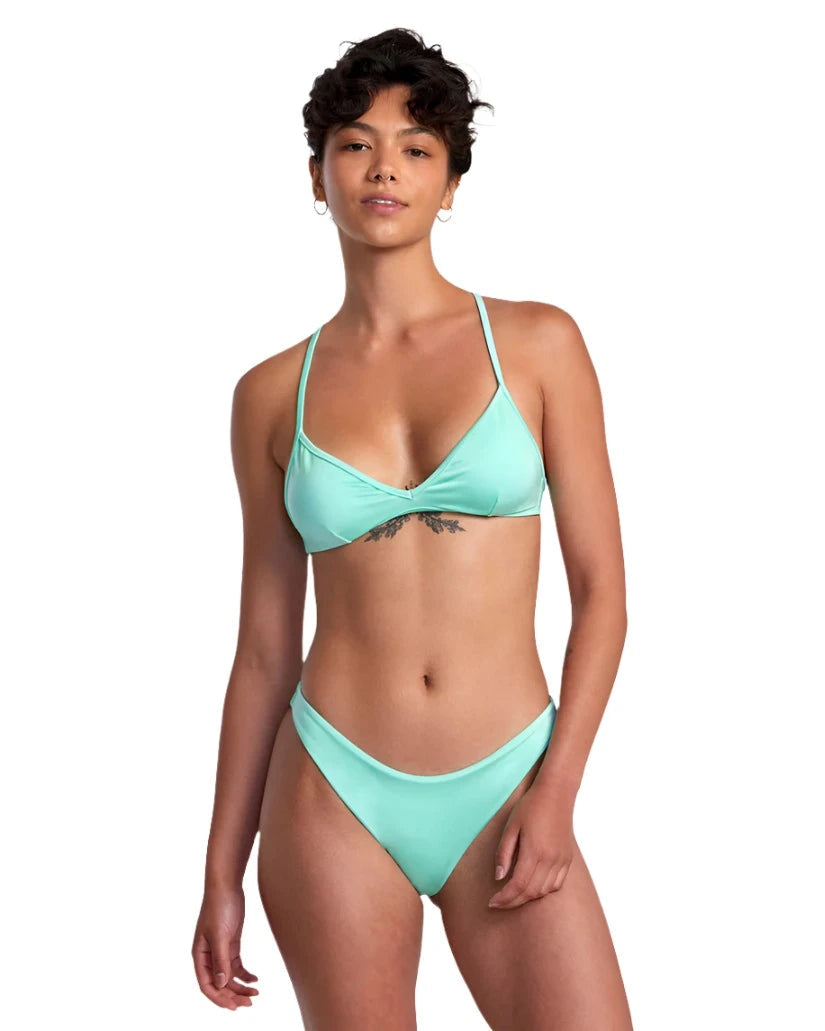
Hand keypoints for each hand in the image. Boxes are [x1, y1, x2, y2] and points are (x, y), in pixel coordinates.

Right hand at [192, 884, 258, 1009]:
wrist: (227, 886)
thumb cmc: (219, 907)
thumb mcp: (220, 935)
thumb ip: (220, 960)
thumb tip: (221, 985)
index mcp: (200, 956)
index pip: (207, 985)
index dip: (219, 998)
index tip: (234, 1007)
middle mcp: (208, 956)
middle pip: (219, 984)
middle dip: (233, 995)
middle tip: (249, 1003)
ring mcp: (220, 950)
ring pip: (229, 977)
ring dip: (240, 987)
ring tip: (255, 994)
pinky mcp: (231, 944)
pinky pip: (236, 966)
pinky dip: (245, 974)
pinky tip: (255, 980)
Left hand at [488, 782, 574, 909]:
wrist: (556, 793)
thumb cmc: (530, 806)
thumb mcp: (511, 826)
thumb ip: (503, 853)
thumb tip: (498, 877)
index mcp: (534, 852)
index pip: (518, 886)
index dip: (504, 898)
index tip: (491, 902)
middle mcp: (550, 860)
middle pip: (530, 892)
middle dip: (512, 901)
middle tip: (498, 903)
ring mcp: (561, 860)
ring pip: (544, 891)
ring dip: (527, 898)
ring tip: (512, 895)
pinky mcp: (567, 859)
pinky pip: (557, 885)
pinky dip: (543, 891)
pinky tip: (532, 888)